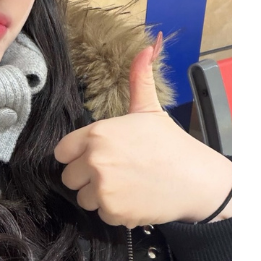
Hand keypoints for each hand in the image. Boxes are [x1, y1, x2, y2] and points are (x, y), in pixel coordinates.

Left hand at [54, 34, 231, 227]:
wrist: (198, 180)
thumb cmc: (171, 144)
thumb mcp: (150, 109)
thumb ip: (139, 78)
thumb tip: (147, 45)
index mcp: (97, 133)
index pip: (62, 152)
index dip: (76, 155)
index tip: (94, 157)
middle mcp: (94, 159)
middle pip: (69, 177)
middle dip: (87, 177)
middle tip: (115, 172)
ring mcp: (103, 187)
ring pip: (83, 198)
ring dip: (100, 196)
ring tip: (126, 185)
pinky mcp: (113, 211)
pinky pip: (100, 214)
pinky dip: (115, 212)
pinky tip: (134, 199)